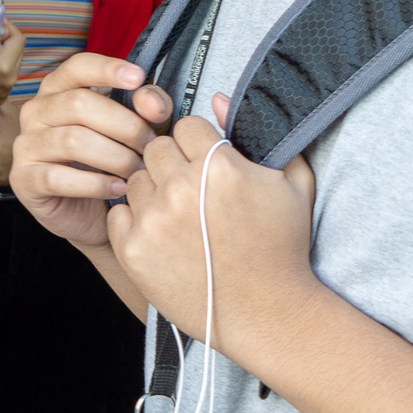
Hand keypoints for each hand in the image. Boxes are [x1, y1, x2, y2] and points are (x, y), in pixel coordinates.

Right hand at [0, 22, 26, 108]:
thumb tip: (4, 29)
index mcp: (3, 67)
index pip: (19, 39)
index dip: (8, 27)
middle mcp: (8, 82)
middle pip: (18, 52)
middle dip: (6, 42)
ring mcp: (4, 92)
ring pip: (13, 64)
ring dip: (3, 55)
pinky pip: (6, 77)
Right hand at [8, 52, 167, 247]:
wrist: (93, 214)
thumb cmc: (112, 163)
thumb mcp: (136, 130)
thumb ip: (147, 109)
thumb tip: (151, 103)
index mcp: (59, 90)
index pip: (77, 67)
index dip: (106, 69)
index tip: (138, 77)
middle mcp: (36, 111)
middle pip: (79, 104)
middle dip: (125, 125)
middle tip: (152, 147)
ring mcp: (25, 144)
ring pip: (73, 140)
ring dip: (115, 157)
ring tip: (139, 171)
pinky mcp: (23, 179)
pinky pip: (58, 177)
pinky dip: (95, 184)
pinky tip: (118, 188)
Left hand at [104, 94, 322, 363]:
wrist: (270, 314)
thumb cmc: (283, 248)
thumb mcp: (292, 182)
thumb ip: (256, 132)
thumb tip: (216, 98)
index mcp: (219, 165)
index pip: (186, 126)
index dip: (198, 143)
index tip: (208, 164)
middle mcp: (181, 188)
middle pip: (156, 148)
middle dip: (173, 163)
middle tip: (193, 191)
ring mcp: (153, 220)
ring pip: (136, 180)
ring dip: (153, 191)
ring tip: (181, 217)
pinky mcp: (133, 250)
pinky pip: (119, 214)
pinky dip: (136, 222)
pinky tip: (164, 237)